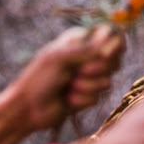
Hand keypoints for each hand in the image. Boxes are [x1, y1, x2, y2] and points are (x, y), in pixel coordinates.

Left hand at [0, 24, 124, 143]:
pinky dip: (82, 98)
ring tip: (69, 86)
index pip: (111, 35)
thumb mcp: (62, 58)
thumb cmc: (39, 78)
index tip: (104, 54)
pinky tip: (68, 99)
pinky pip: (99, 97)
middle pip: (116, 60)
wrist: (27, 109)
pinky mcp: (89, 94)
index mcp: (82, 40)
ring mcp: (90, 77)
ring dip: (87, 86)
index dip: (113, 46)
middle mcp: (89, 56)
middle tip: (80, 71)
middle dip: (98, 69)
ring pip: (107, 81)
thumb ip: (88, 49)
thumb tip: (109, 35)